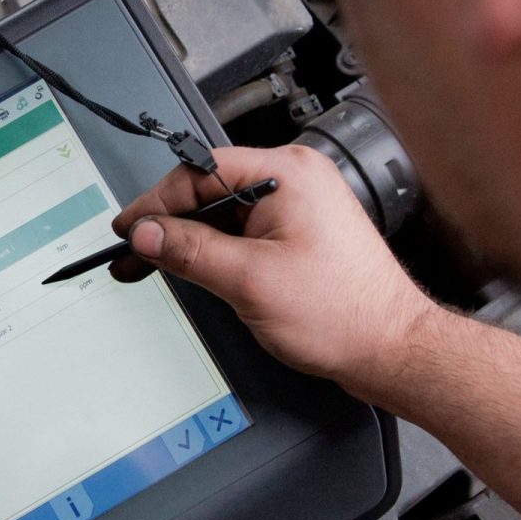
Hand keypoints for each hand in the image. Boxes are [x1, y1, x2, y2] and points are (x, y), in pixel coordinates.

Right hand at [111, 144, 430, 395]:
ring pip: (224, 214)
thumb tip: (147, 233)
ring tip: (150, 265)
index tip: (129, 227)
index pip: (202, 171)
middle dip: (168, 223)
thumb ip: (190, 251)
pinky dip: (213, 251)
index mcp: (289, 174)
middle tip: (132, 251)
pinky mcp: (299, 235)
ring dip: (188, 240)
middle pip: (211, 190)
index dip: (158, 201)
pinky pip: (244, 232)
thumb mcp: (248, 281)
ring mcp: (299, 208)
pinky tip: (189, 269)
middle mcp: (297, 181)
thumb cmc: (344, 314)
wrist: (390, 349)